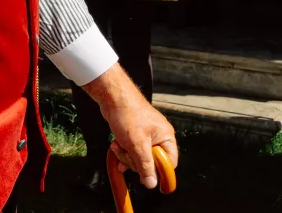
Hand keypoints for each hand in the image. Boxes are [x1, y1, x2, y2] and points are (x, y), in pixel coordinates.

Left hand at [83, 64, 177, 188]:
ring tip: (118, 146)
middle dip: (136, 161)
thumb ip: (145, 166)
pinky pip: (132, 150)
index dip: (159, 172)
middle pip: (152, 163)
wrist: (112, 96)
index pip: (169, 163)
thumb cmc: (128, 115)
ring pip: (139, 157)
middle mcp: (158, 136)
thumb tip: (152, 184)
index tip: (146, 178)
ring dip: (126, 156)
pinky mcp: (135, 134)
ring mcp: (146, 135)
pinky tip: (115, 147)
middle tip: (127, 153)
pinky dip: (124, 151)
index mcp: (166, 137)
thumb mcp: (137, 145)